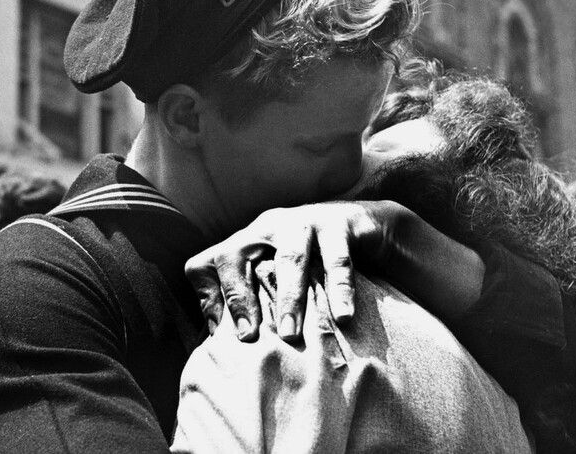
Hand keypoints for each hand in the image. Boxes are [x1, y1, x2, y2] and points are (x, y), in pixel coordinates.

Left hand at [184, 201, 409, 342]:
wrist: (368, 224)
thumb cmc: (316, 264)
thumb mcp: (279, 279)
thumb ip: (256, 305)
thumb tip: (229, 353)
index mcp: (245, 242)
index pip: (207, 263)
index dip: (207, 299)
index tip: (218, 339)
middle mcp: (267, 228)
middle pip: (235, 256)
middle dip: (238, 297)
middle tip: (247, 338)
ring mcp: (303, 222)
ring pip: (289, 259)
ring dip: (288, 297)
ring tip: (290, 334)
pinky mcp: (340, 224)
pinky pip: (337, 259)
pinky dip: (340, 289)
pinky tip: (343, 318)